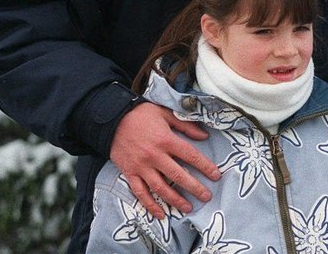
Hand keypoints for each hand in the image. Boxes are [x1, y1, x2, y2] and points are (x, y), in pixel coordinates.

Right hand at [110, 102, 220, 217]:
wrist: (111, 120)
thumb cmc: (141, 114)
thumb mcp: (165, 112)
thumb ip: (185, 125)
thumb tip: (204, 136)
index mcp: (166, 140)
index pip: (190, 156)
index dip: (205, 166)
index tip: (216, 175)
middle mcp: (155, 156)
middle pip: (178, 176)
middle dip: (195, 188)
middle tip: (207, 197)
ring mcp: (141, 167)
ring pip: (161, 188)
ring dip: (175, 200)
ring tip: (188, 208)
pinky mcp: (130, 173)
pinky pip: (140, 193)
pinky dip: (150, 205)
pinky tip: (160, 214)